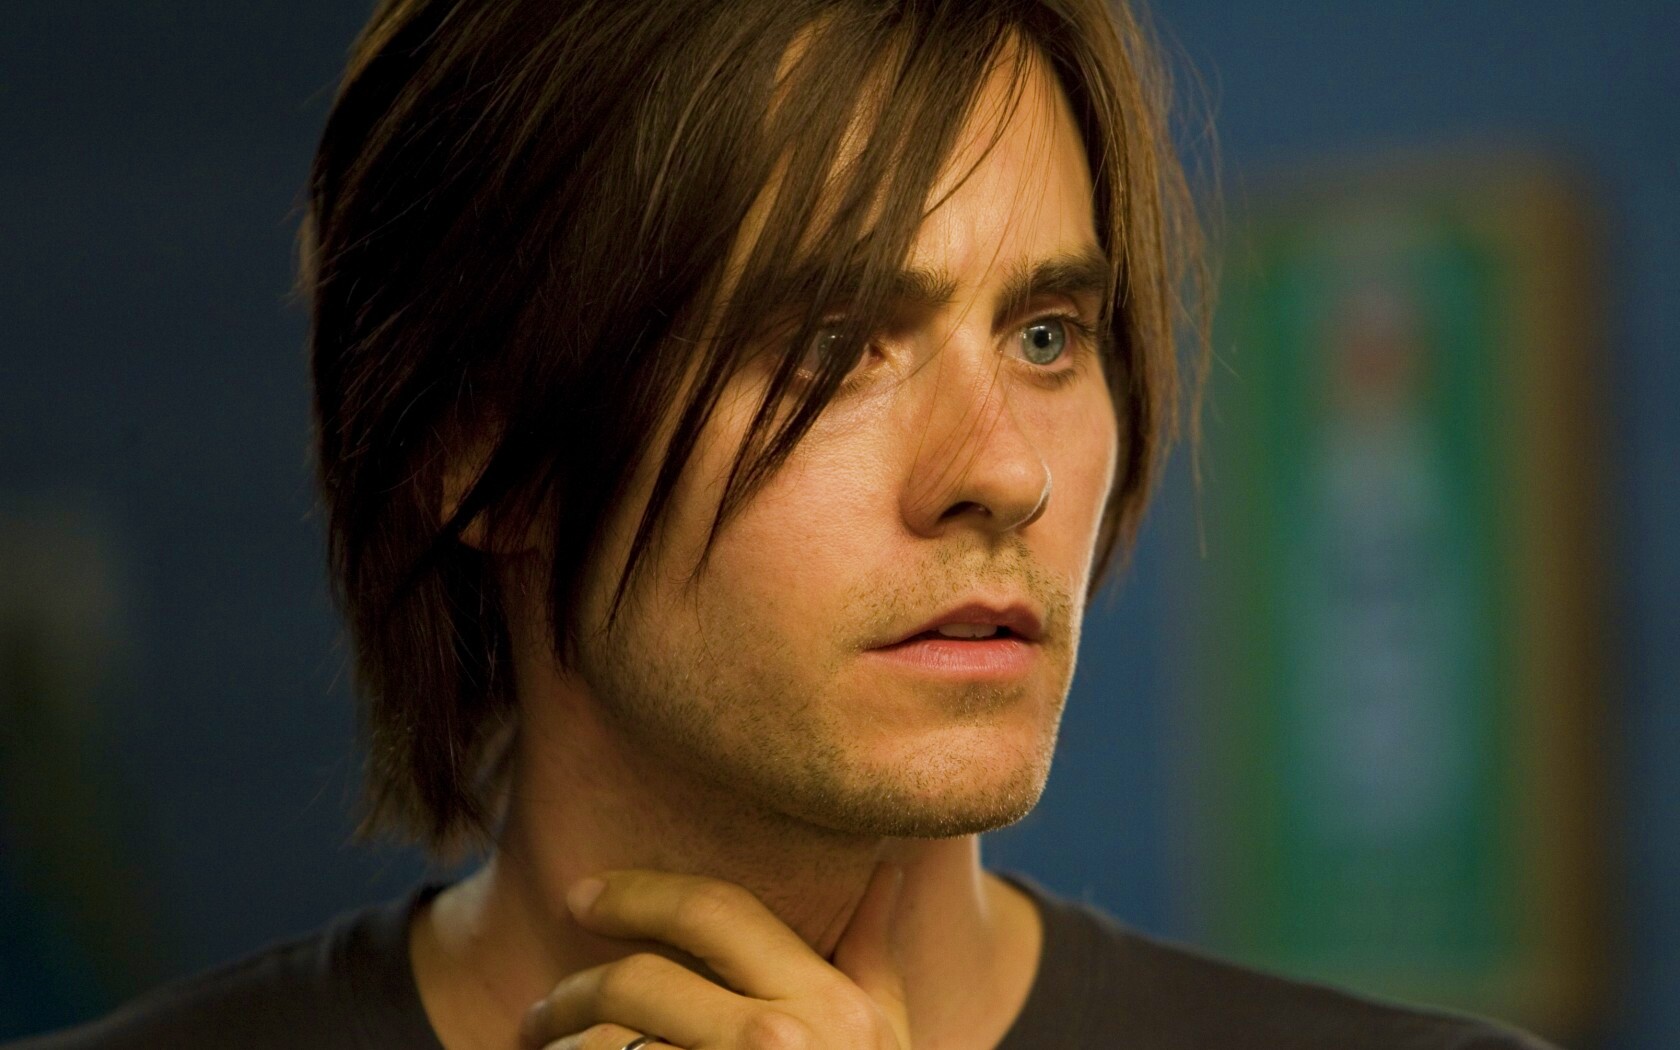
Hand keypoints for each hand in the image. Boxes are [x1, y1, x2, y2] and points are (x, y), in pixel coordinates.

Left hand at [520, 862, 909, 1049]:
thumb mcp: (884, 1042)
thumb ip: (875, 955)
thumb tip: (886, 866)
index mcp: (828, 1005)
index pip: (717, 911)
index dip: (641, 892)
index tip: (585, 895)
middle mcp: (779, 1044)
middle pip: (640, 981)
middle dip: (575, 988)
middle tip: (547, 1006)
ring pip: (606, 1046)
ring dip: (561, 1046)